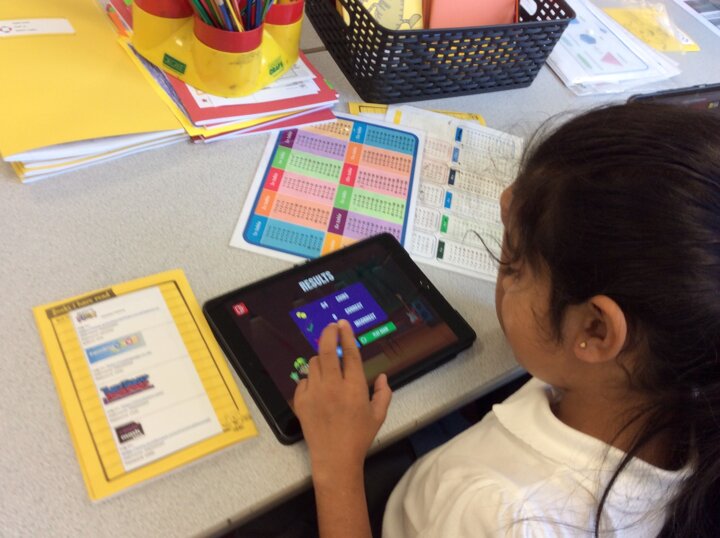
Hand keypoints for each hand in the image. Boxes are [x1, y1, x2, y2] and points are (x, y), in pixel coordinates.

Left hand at [293, 320, 391, 477]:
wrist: (334, 459)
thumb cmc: (359, 438)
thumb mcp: (378, 416)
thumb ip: (383, 393)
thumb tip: (382, 377)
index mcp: (354, 387)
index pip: (349, 353)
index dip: (346, 335)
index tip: (343, 324)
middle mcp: (333, 386)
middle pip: (326, 350)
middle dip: (328, 333)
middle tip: (331, 327)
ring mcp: (314, 392)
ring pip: (313, 363)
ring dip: (320, 359)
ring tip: (327, 366)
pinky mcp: (301, 401)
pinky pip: (304, 380)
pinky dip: (311, 379)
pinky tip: (318, 388)